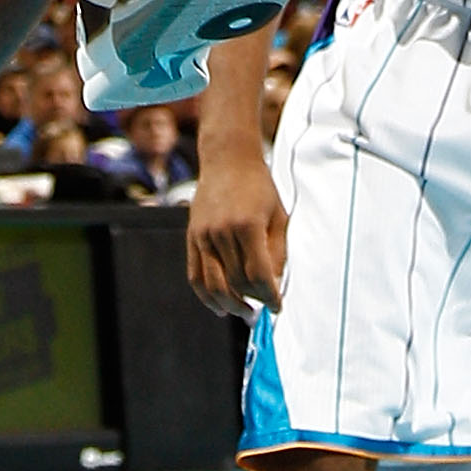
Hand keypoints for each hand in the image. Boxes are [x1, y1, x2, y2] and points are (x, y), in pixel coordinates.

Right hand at [187, 143, 287, 316]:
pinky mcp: (192, 236)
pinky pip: (196, 276)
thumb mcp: (278, 216)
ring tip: (245, 312)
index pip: (258, 276)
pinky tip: (220, 307)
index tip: (277, 306)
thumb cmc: (258, 186)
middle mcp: (222, 231)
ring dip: (232, 305)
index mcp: (247, 225)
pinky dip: (207, 296)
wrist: (227, 158)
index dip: (270, 297)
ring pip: (215, 285)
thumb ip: (278, 252)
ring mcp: (204, 234)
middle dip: (255, 300)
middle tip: (264, 305)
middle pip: (238, 283)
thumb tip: (274, 285)